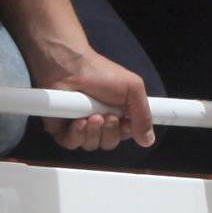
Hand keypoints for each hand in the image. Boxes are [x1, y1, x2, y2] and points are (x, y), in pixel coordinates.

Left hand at [29, 40, 154, 151]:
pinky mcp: (62, 128)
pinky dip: (77, 135)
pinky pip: (72, 143)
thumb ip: (144, 116)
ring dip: (94, 133)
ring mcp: (80, 126)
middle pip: (110, 143)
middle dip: (111, 133)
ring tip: (92, 116)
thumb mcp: (133, 89)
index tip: (126, 123)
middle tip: (108, 117)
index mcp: (118, 112)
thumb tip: (148, 140)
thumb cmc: (99, 72)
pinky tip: (78, 121)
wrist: (69, 67)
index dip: (127, 133)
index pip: (126, 134)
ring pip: (92, 145)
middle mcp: (100, 121)